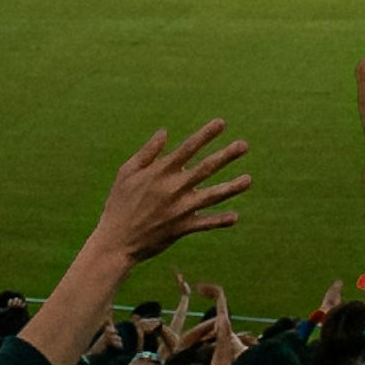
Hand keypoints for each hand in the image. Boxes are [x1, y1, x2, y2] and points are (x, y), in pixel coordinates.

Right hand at [86, 124, 253, 282]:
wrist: (116, 241)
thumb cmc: (119, 203)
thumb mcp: (127, 172)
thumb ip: (148, 152)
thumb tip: (164, 131)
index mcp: (161, 171)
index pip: (188, 148)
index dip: (206, 135)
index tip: (222, 123)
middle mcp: (174, 188)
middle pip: (205, 168)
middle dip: (226, 156)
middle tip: (244, 145)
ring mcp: (179, 209)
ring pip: (211, 196)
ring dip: (231, 188)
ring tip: (248, 180)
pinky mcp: (181, 228)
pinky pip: (205, 224)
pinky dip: (219, 221)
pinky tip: (235, 216)